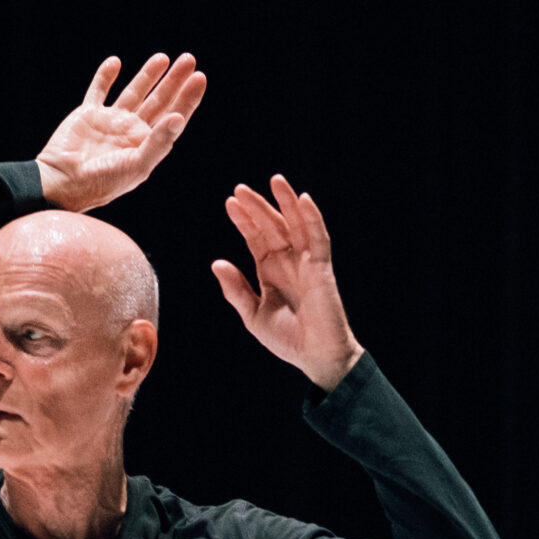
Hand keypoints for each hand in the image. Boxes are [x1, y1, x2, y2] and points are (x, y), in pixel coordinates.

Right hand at [37, 54, 205, 211]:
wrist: (64, 182)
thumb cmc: (102, 181)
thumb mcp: (137, 165)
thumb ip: (159, 142)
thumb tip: (179, 118)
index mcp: (146, 145)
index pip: (172, 117)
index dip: (187, 98)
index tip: (199, 78)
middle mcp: (131, 132)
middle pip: (158, 101)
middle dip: (174, 81)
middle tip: (189, 59)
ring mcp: (110, 122)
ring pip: (134, 92)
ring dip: (148, 75)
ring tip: (163, 58)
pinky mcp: (88, 115)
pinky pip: (98, 90)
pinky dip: (105, 76)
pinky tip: (115, 63)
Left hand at [211, 178, 363, 388]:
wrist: (316, 357)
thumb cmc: (288, 339)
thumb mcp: (253, 315)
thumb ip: (236, 290)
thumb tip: (216, 263)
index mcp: (271, 272)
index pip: (256, 239)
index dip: (244, 221)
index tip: (230, 203)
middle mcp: (289, 263)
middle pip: (272, 227)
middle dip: (258, 208)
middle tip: (240, 190)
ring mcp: (306, 263)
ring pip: (296, 225)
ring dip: (286, 203)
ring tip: (274, 181)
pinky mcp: (322, 268)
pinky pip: (318, 238)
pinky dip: (312, 218)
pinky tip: (302, 200)